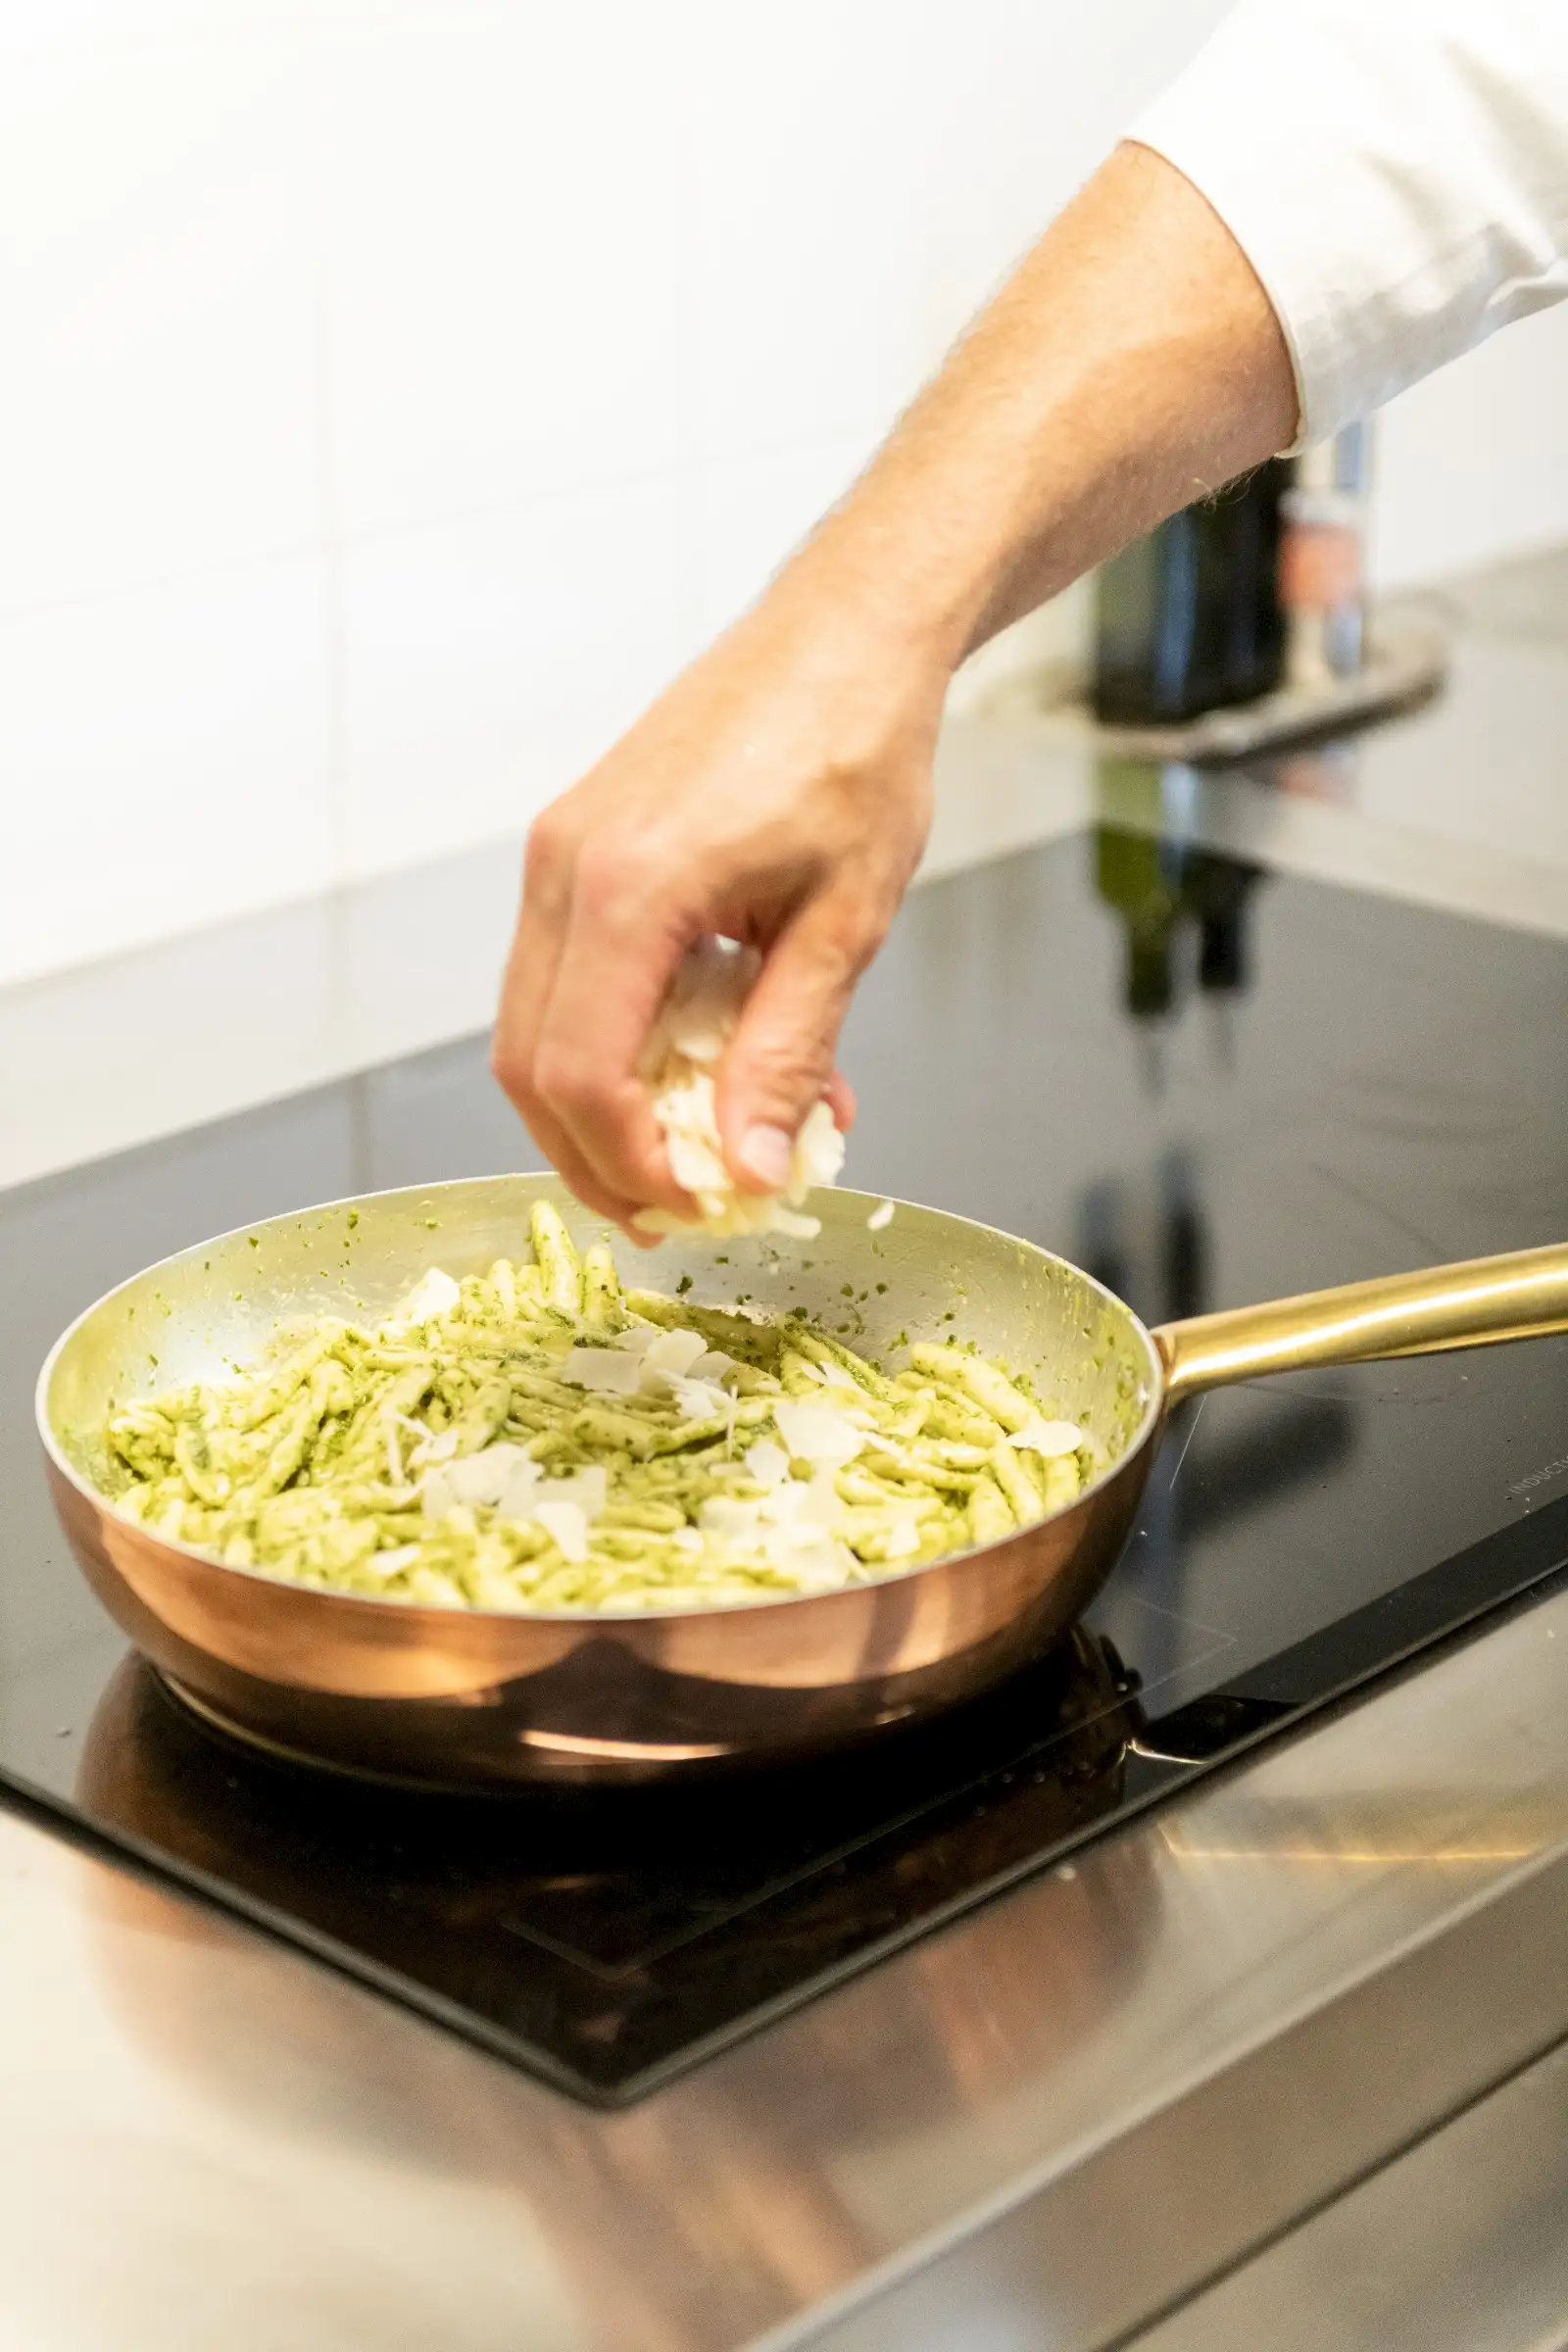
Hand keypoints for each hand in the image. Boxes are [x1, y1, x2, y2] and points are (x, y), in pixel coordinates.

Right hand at [492, 579, 946, 1230]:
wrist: (844, 632)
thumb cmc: (857, 751)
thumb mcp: (844, 924)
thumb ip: (787, 1051)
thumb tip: (753, 1169)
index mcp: (629, 885)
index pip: (582, 1074)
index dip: (629, 1164)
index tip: (698, 1206)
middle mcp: (566, 869)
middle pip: (531, 1066)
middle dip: (595, 1158)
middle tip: (678, 1210)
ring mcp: (558, 853)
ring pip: (532, 1028)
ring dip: (597, 1110)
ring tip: (688, 1155)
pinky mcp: (576, 847)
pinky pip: (562, 976)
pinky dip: (610, 1042)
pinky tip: (695, 1065)